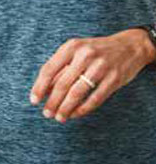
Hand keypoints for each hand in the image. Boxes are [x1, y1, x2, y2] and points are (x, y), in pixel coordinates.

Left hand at [30, 29, 155, 122]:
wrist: (129, 46)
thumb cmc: (95, 51)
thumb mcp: (76, 51)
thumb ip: (61, 67)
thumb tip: (44, 89)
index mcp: (71, 46)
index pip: (49, 69)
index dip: (40, 86)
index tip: (34, 100)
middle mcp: (84, 55)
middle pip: (62, 83)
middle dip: (52, 101)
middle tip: (46, 113)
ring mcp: (100, 66)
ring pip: (77, 93)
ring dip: (66, 108)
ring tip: (59, 117)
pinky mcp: (114, 78)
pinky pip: (95, 98)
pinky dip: (83, 109)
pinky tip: (75, 114)